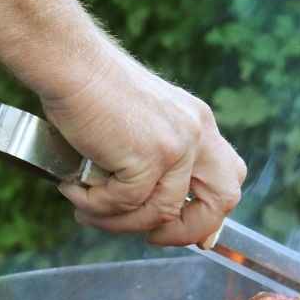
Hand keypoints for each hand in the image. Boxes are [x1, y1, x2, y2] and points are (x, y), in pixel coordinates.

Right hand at [41, 46, 246, 246]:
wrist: (70, 63)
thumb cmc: (92, 89)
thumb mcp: (143, 120)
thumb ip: (158, 155)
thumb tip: (156, 207)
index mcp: (198, 123)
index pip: (230, 176)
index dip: (214, 213)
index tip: (192, 234)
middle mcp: (196, 133)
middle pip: (223, 199)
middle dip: (189, 231)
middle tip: (150, 237)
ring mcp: (176, 145)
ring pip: (160, 213)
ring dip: (118, 221)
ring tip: (85, 208)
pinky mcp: (147, 156)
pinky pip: (124, 203)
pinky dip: (94, 205)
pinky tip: (72, 189)